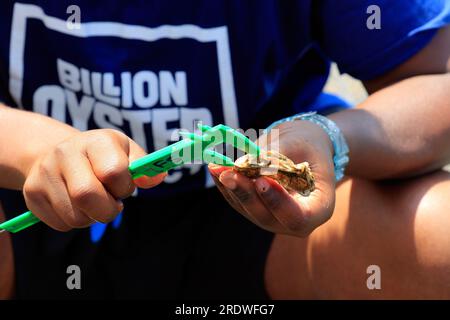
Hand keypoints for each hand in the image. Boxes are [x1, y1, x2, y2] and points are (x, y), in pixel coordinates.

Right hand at [23, 129, 165, 230]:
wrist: (56, 152)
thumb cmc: (102, 156)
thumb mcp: (125, 151)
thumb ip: (144, 165)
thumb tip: (158, 178)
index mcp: (95, 141)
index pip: (114, 171)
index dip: (124, 187)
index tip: (124, 186)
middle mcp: (65, 152)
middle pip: (87, 195)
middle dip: (107, 210)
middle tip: (113, 205)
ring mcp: (44, 173)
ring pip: (75, 216)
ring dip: (92, 218)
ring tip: (93, 202)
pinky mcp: (32, 194)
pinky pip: (61, 224)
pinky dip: (75, 222)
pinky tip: (76, 205)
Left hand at [209, 120, 336, 236]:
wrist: (304, 148)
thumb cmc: (308, 143)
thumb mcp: (299, 143)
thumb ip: (276, 157)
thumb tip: (247, 165)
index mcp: (319, 208)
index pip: (299, 217)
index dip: (278, 203)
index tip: (261, 181)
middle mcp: (296, 221)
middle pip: (267, 217)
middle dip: (246, 194)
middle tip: (228, 173)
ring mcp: (274, 218)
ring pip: (248, 210)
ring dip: (231, 189)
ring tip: (217, 167)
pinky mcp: (256, 210)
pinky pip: (238, 201)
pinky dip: (226, 186)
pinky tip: (215, 169)